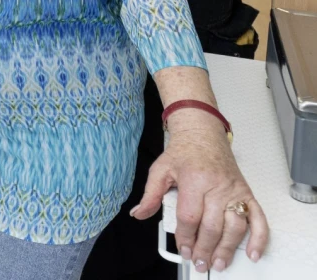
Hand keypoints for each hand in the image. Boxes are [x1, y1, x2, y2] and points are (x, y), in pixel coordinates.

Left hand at [131, 113, 267, 271]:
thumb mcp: (160, 169)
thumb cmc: (183, 152)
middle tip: (199, 262)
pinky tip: (253, 253)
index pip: (189, 216)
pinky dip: (259, 238)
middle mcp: (217, 186)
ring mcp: (235, 191)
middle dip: (204, 248)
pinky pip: (259, 219)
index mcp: (194, 179)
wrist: (203, 135)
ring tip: (218, 263)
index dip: (185, 237)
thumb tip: (139, 214)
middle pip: (212, 226)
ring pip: (235, 226)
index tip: (182, 249)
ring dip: (228, 249)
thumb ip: (150, 195)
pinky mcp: (247, 194)